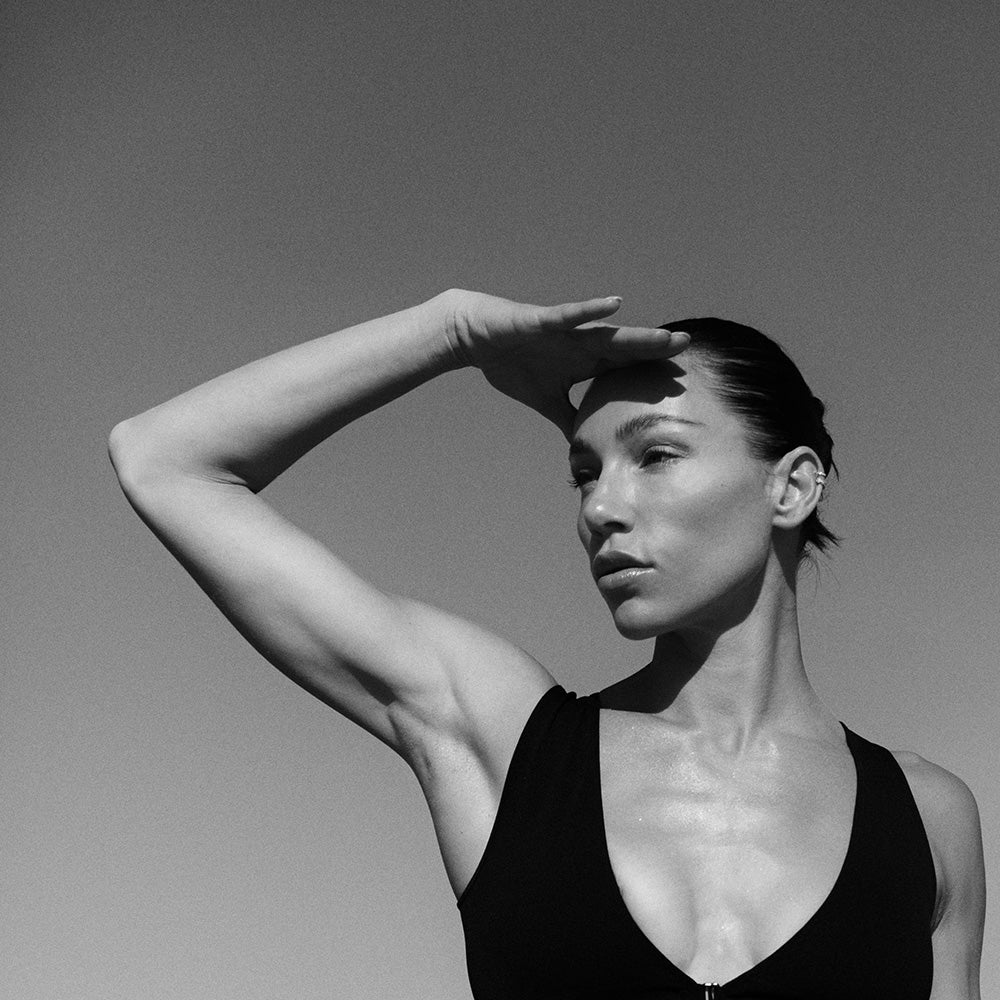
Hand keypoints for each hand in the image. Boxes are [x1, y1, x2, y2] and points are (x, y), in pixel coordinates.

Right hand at [439, 289, 688, 436]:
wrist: (476, 338)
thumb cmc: (511, 363)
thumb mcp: (545, 401)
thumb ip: (567, 418)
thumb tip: (583, 444)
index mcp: (584, 362)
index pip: (626, 369)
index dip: (651, 374)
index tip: (682, 384)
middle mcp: (582, 344)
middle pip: (627, 349)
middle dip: (657, 351)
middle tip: (689, 351)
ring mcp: (567, 332)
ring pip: (608, 334)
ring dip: (637, 336)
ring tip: (666, 338)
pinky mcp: (544, 321)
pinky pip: (571, 315)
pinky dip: (592, 310)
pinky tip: (615, 304)